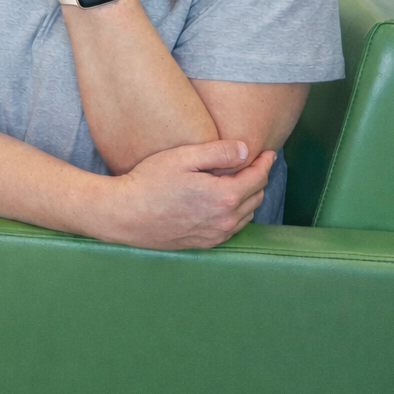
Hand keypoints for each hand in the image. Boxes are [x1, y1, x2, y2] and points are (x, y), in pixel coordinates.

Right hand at [107, 139, 274, 249]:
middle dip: (258, 178)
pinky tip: (223, 202)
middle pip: (256, 196)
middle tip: (252, 163)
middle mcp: (225, 220)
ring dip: (248, 196)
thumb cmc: (150, 181)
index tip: (268, 152)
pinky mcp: (205, 243)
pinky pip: (232, 228)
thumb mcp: (184, 157)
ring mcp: (215, 235)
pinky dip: (236, 213)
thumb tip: (246, 150)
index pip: (258, 177)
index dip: (265, 162)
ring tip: (239, 180)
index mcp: (224, 196)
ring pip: (247, 214)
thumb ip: (219, 152)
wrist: (126, 214)